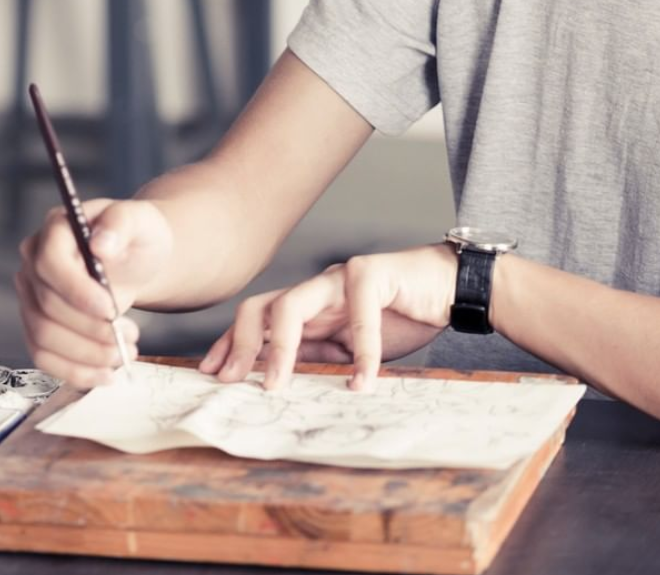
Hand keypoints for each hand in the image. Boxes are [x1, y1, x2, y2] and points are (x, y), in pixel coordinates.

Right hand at [16, 198, 173, 387]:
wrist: (135, 258)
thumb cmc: (136, 235)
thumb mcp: (140, 220)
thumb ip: (122, 223)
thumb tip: (101, 244)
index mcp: (56, 229)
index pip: (50, 262)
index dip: (77, 291)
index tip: (111, 310)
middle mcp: (34, 262)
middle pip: (47, 306)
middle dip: (91, 329)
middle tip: (131, 337)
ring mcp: (31, 295)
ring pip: (43, 336)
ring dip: (86, 354)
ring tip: (124, 354)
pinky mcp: (38, 324)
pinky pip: (44, 356)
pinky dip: (73, 371)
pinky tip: (104, 375)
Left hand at [199, 243, 457, 390]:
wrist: (447, 288)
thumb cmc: (402, 316)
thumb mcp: (351, 347)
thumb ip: (320, 355)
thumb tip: (281, 382)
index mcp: (312, 305)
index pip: (259, 316)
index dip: (232, 342)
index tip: (212, 373)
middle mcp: (319, 287)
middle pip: (263, 305)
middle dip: (242, 344)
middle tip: (231, 381)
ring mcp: (342, 277)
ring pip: (293, 303)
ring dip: (281, 348)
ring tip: (277, 386)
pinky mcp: (373, 273)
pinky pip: (358, 313)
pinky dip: (361, 352)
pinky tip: (363, 382)